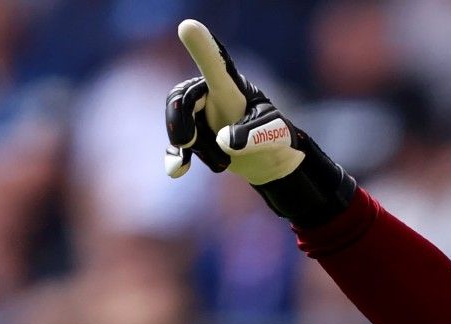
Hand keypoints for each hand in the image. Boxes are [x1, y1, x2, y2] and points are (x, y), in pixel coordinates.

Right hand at [162, 19, 354, 227]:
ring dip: (198, 149)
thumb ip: (254, 135)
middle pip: (181, 97)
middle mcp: (210, 93)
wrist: (268, 162)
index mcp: (231, 86)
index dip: (202, 48)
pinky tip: (177, 171)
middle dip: (181, 121)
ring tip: (223, 164)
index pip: (215, 64)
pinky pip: (175, 143)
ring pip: (180, 125)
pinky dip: (175, 156)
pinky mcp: (194, 136)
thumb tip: (225, 142)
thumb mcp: (275, 135)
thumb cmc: (274, 138)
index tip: (188, 26)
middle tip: (187, 142)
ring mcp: (199, 114)